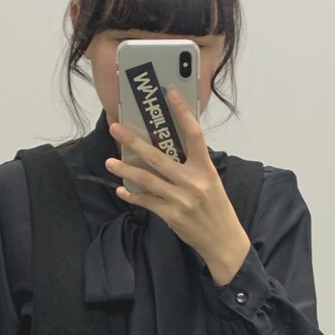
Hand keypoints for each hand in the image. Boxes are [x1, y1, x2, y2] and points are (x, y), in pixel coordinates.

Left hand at [106, 89, 250, 284]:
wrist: (224, 241)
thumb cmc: (218, 209)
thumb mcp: (212, 182)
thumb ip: (193, 166)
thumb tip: (172, 148)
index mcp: (205, 169)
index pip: (194, 135)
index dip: (182, 112)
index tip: (170, 93)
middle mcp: (193, 182)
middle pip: (158, 157)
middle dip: (134, 142)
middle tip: (116, 128)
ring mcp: (181, 200)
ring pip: (147, 180)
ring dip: (126, 170)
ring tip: (110, 162)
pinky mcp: (172, 216)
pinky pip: (148, 202)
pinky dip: (133, 196)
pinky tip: (121, 189)